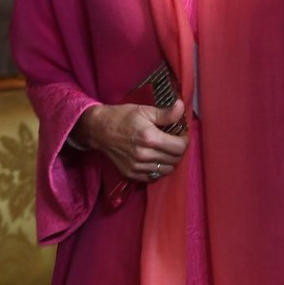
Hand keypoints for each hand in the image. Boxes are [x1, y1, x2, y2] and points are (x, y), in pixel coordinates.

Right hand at [73, 100, 187, 181]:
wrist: (98, 130)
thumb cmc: (122, 117)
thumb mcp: (144, 111)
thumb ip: (166, 113)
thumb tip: (181, 107)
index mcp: (149, 138)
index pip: (180, 147)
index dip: (184, 140)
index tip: (181, 135)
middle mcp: (144, 155)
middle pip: (175, 160)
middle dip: (178, 150)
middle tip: (173, 141)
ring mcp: (137, 167)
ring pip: (166, 170)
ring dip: (170, 161)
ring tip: (165, 150)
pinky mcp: (131, 174)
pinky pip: (153, 177)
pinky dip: (158, 169)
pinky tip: (155, 159)